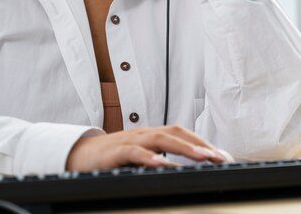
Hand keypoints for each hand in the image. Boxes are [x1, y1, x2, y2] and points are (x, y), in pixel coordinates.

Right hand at [65, 125, 230, 170]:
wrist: (78, 155)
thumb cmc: (111, 157)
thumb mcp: (139, 157)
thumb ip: (159, 159)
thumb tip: (184, 169)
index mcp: (151, 135)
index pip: (181, 133)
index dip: (202, 142)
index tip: (223, 156)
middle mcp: (143, 134)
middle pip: (175, 131)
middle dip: (200, 143)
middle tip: (220, 157)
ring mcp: (129, 140)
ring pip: (160, 138)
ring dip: (183, 147)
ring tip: (201, 157)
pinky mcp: (114, 152)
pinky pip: (133, 152)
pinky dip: (149, 157)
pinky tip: (162, 164)